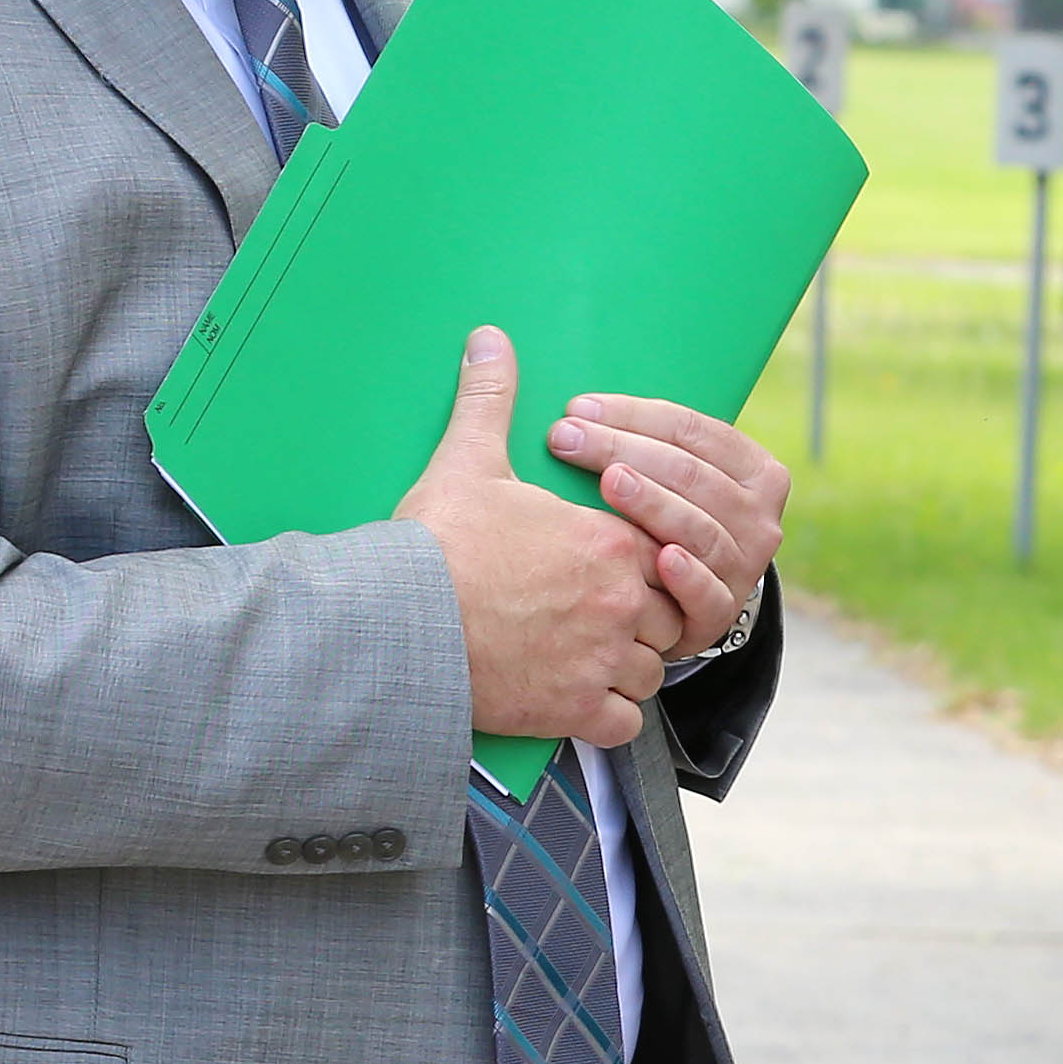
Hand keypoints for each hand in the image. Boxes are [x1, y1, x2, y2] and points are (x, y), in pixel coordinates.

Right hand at [397, 328, 689, 745]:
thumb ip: (491, 401)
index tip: (610, 568)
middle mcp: (622, 602)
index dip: (644, 564)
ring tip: (592, 658)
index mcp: (612, 543)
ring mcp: (601, 660)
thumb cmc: (434, 544)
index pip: (667, 553)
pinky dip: (610, 718)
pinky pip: (623, 725)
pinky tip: (582, 701)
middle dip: (644, 619)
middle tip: (605, 616)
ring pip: (650, 673)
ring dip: (629, 669)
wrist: (395, 623)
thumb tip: (490, 338)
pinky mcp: (574, 711)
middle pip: (667, 617)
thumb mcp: (467, 462)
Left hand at [550, 388, 789, 651]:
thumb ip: (649, 443)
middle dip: (623, 449)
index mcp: (757, 471)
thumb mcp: (677, 480)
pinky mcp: (722, 611)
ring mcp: (744, 566)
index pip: (693, 430)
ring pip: (699, 527)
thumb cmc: (664, 523)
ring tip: (608, 482)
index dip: (633, 415)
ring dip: (653, 502)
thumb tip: (581, 404)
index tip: (577, 408)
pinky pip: (707, 593)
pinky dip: (686, 576)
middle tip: (566, 439)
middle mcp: (760, 517)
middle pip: (691, 473)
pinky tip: (659, 559)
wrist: (686, 603)